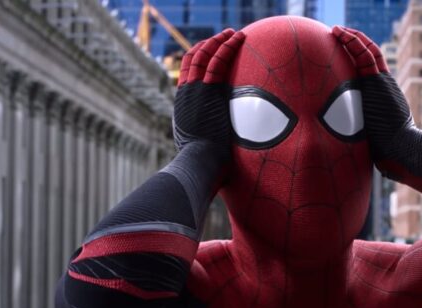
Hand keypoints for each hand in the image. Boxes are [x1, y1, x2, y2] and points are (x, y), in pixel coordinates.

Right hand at [173, 29, 245, 152]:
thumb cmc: (201, 159)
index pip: (188, 71)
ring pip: (205, 56)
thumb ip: (200, 132)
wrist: (199, 161)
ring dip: (220, 40)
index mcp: (183, 102)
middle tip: (223, 36)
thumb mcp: (195, 142)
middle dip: (209, 44)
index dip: (198, 57)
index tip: (210, 49)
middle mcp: (187, 92)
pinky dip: (227, 47)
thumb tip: (210, 139)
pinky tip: (238, 38)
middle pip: (193, 58)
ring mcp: (196, 90)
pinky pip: (218, 62)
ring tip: (233, 32)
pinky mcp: (209, 92)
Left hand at [331, 26, 413, 163]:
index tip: (340, 53)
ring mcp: (382, 82)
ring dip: (352, 38)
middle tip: (337, 35)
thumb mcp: (369, 141)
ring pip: (368, 51)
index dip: (356, 59)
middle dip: (354, 44)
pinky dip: (354, 41)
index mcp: (381, 98)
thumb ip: (359, 139)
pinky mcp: (379, 81)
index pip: (368, 72)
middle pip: (369, 58)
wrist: (401, 149)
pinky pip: (366, 54)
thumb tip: (342, 155)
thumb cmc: (388, 153)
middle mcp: (383, 86)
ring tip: (336, 30)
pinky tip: (341, 33)